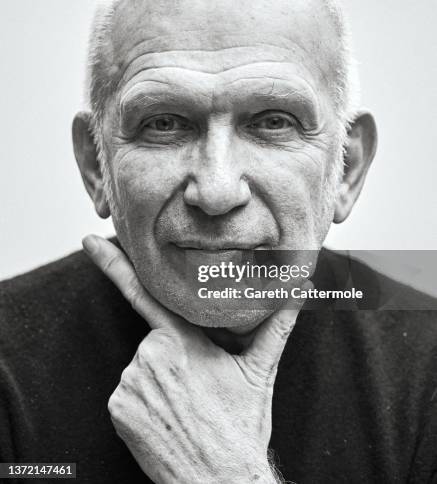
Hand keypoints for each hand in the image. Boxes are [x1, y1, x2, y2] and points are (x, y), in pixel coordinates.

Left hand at [83, 235, 302, 483]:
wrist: (220, 481)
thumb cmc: (240, 426)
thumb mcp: (259, 370)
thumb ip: (277, 322)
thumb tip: (302, 287)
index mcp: (182, 341)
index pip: (144, 293)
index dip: (114, 263)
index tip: (91, 241)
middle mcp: (148, 358)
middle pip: (156, 341)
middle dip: (174, 354)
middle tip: (199, 386)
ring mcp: (129, 386)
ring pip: (141, 366)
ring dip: (160, 378)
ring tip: (186, 405)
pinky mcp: (117, 410)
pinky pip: (128, 392)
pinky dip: (144, 399)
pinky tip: (167, 417)